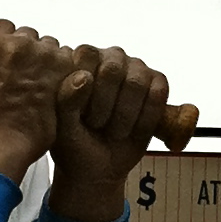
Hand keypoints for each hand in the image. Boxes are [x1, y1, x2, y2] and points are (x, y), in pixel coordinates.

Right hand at [0, 20, 75, 182]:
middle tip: (24, 78)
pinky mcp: (64, 69)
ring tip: (39, 89)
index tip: (9, 57)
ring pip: (51, 48)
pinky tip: (53, 93)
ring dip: (48, 63)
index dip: (8, 44)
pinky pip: (69, 61)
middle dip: (29, 54)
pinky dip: (64, 74)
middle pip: (30, 37)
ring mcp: (44, 55)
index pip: (6, 27)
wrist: (0, 142)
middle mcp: (18, 43)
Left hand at [50, 44, 168, 217]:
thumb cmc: (73, 143)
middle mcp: (110, 59)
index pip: (87, 54)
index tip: (80, 113)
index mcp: (80, 62)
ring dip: (125, 115)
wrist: (98, 167)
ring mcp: (136, 69)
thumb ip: (66, 101)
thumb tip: (84, 77)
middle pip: (113, 68)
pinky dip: (146, 119)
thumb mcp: (62, 128)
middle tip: (96, 125)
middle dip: (104, 105)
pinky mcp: (157, 84)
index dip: (86, 87)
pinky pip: (159, 93)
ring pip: (137, 82)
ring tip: (113, 131)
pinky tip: (133, 131)